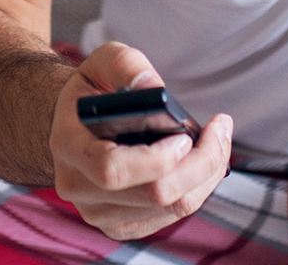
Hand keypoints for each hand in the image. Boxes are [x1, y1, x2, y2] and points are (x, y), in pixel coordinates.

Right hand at [49, 42, 232, 240]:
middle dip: (201, 162)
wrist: (77, 123)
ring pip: (172, 208)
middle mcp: (77, 187)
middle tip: (219, 130)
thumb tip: (154, 88)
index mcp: (67, 146)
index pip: (112, 169)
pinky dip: (198, 187)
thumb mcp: (102, 62)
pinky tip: (200, 161)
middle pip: (155, 194)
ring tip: (216, 140)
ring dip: (206, 174)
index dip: (157, 158)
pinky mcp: (122, 224)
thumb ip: (126, 65)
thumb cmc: (94, 90)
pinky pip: (173, 215)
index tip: (183, 133)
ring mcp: (99, 213)